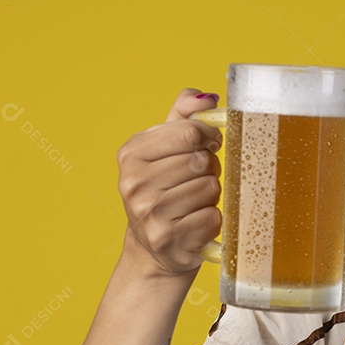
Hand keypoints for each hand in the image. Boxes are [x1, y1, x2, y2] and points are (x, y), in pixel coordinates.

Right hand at [116, 89, 223, 276]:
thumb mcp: (165, 148)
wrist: (154, 247)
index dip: (208, 137)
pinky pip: (213, 217)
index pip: (189, 132)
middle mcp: (134, 184)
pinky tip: (195, 222)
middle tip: (197, 178)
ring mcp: (150, 214)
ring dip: (211, 195)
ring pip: (210, 188)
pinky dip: (213, 219)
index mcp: (131, 154)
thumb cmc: (165, 188)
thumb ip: (184, 116)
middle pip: (202, 161)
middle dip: (209, 168)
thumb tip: (207, 97)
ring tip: (194, 201)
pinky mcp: (170, 239)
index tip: (208, 144)